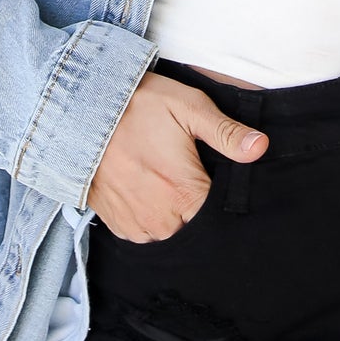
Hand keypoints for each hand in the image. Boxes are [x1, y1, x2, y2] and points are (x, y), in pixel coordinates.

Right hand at [87, 71, 268, 241]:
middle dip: (198, 207)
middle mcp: (162, 220)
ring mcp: (136, 226)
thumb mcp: (189, 107)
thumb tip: (261, 148)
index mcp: (186, 195)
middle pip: (196, 227)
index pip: (220, 217)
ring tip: (165, 181)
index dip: (224, 199)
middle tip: (187, 173)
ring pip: (171, 233)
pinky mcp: (117, 226)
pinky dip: (150, 218)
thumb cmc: (138, 106)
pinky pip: (145, 234)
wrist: (78, 112)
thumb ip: (227, 132)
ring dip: (174, 214)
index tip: (214, 177)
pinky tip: (148, 190)